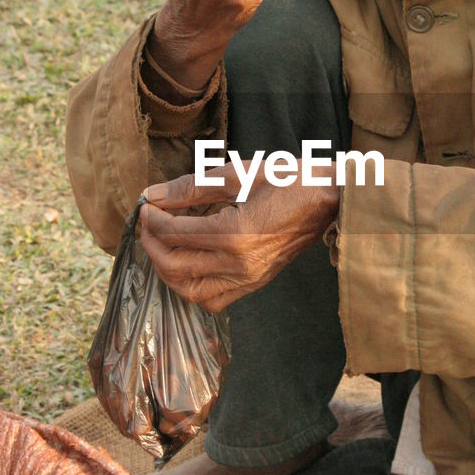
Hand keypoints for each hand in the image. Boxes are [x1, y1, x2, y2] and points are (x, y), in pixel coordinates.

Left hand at [138, 165, 339, 310]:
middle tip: (148, 224)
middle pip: (174, 266)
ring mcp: (247, 278)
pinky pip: (211, 300)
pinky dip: (190, 287)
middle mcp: (239, 263)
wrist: (327, 201)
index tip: (146, 205)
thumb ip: (190, 187)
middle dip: (152, 245)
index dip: (152, 220)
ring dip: (166, 270)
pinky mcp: (254, 284)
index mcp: (235, 232)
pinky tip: (187, 264)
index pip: (174, 233)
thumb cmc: (286, 181)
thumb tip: (153, 194)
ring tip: (162, 245)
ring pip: (189, 291)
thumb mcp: (237, 173)